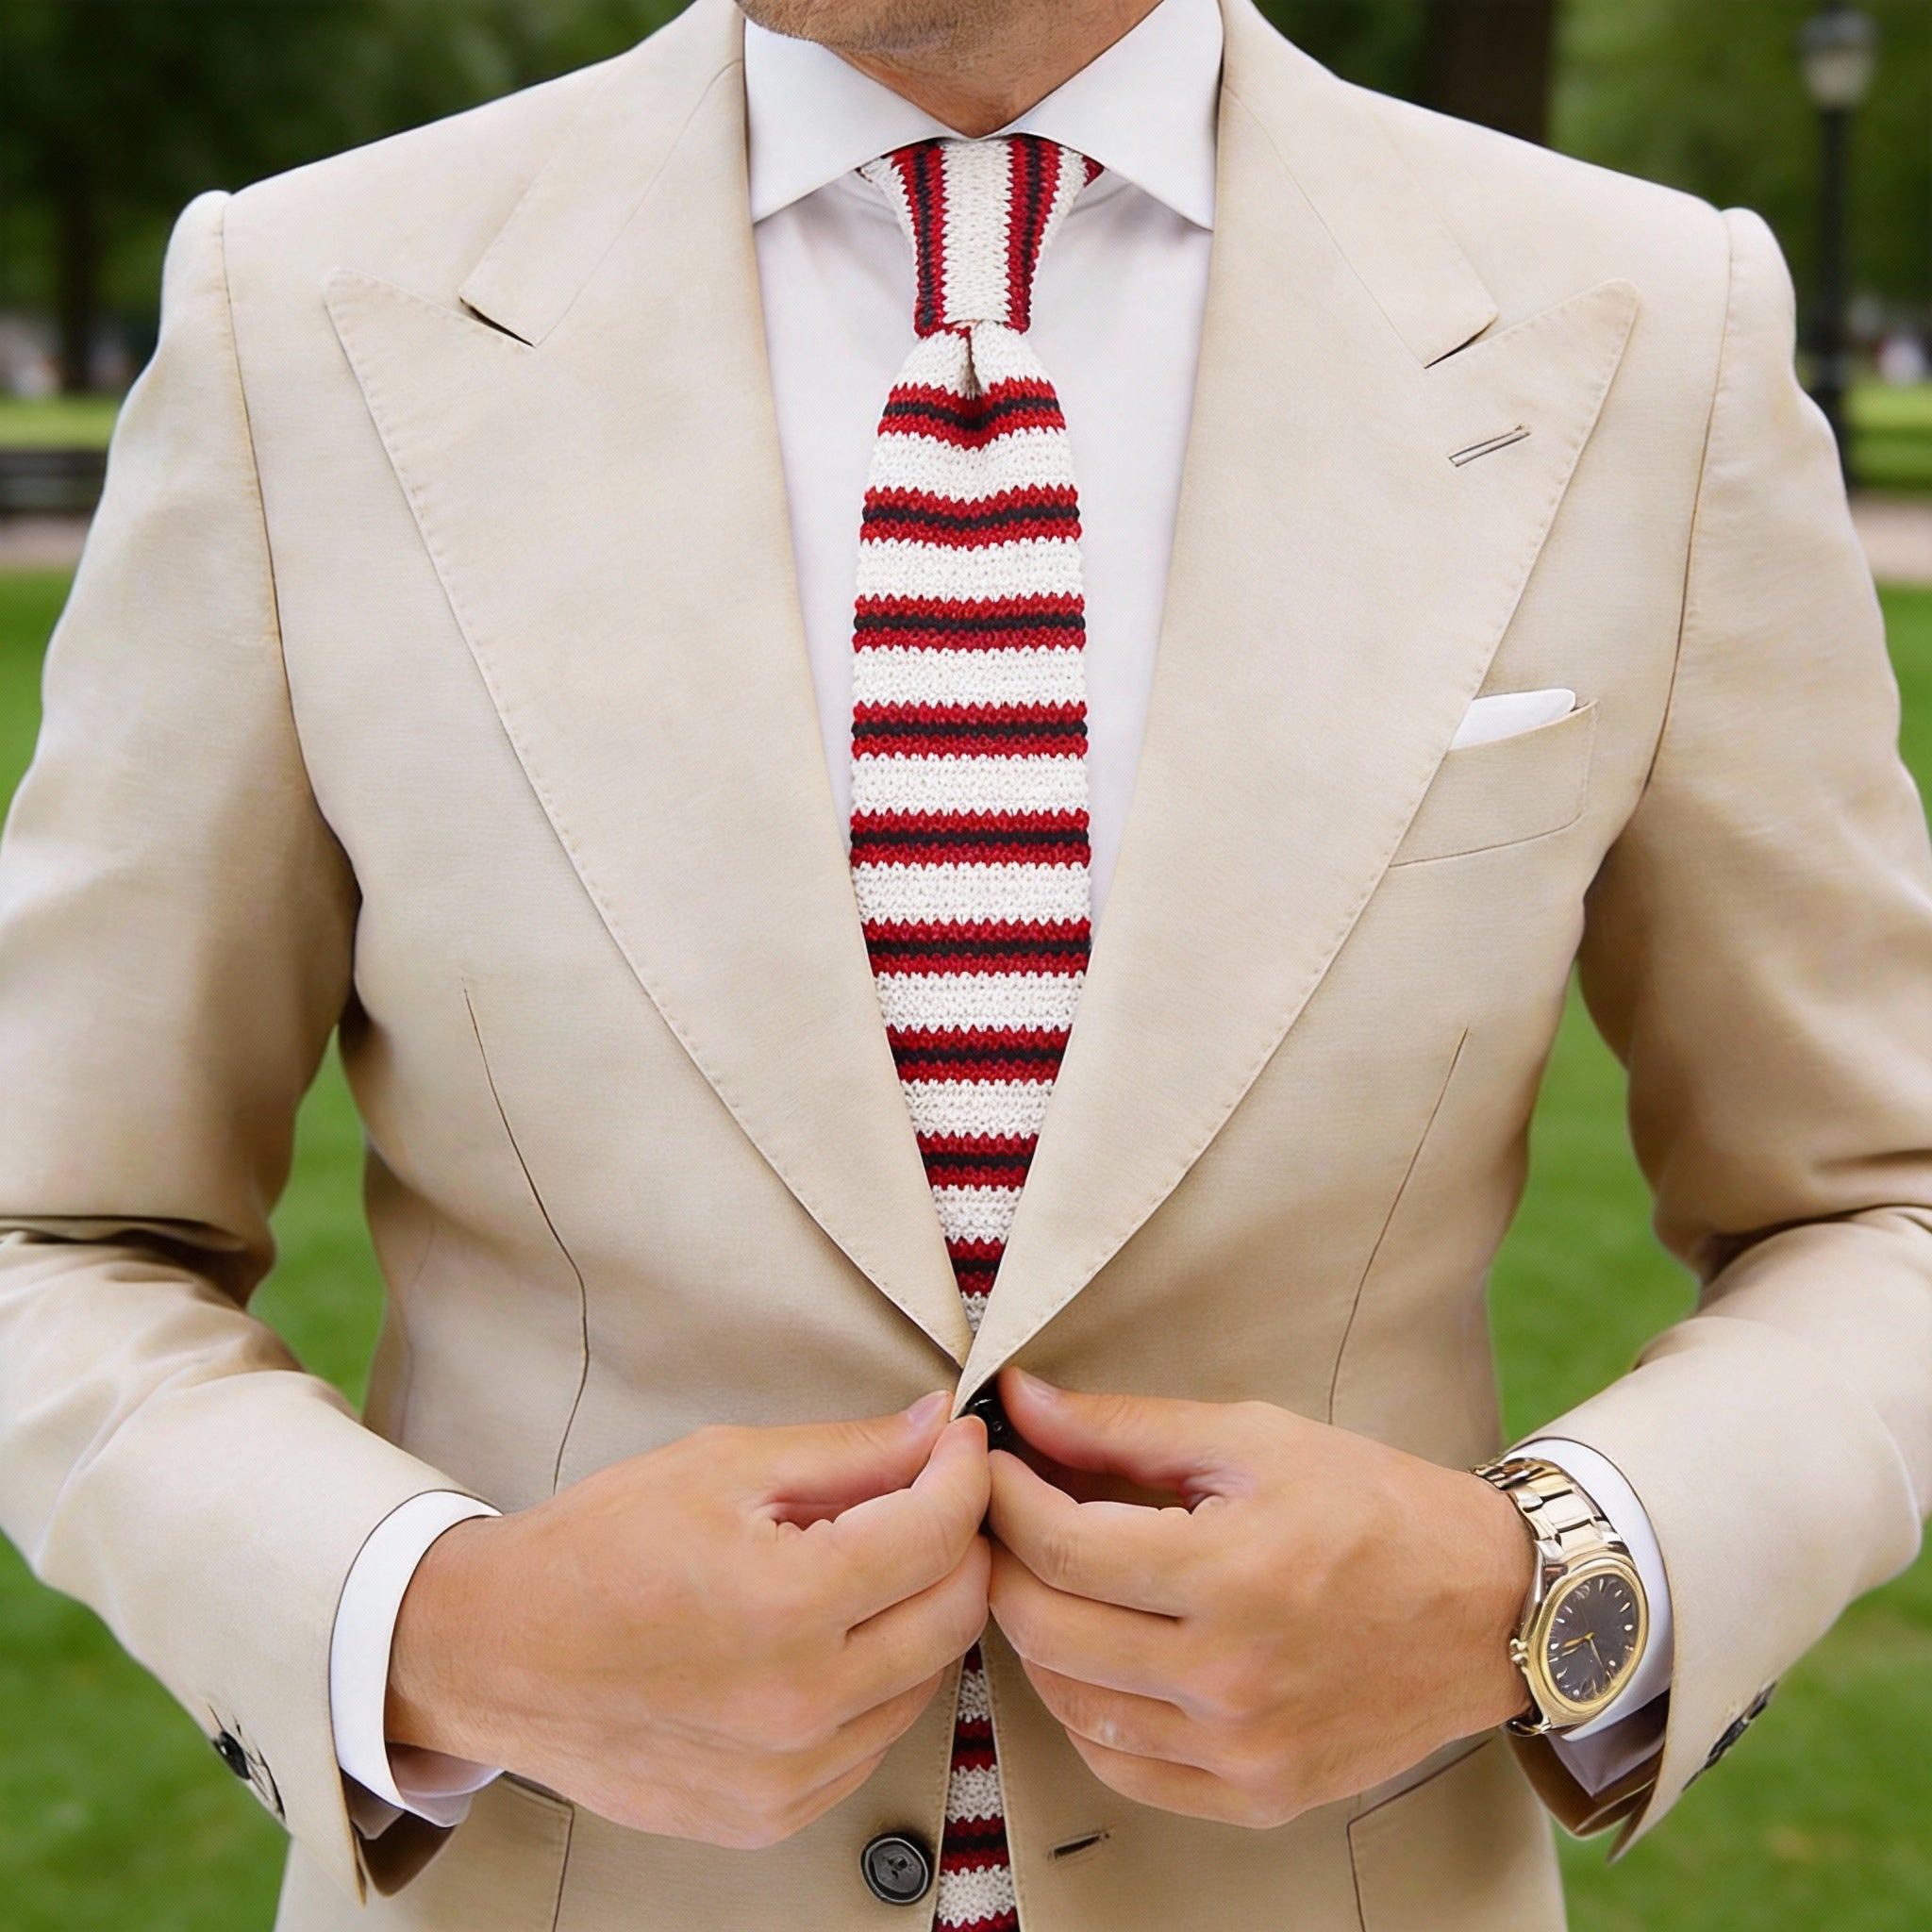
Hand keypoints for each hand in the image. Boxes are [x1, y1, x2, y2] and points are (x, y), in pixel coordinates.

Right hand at [387, 1395, 991, 1846]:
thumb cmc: (594, 1554)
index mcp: (785, 1605)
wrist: (497, 1654)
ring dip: (918, 1612)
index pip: (939, 1534)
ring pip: (926, 1680)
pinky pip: (873, 1739)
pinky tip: (828, 1636)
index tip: (960, 1445)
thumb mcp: (722, 1465)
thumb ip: (849, 1451)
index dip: (965, 1472)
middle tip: (927, 1496)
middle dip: (958, 1541)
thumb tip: (935, 1429)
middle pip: (954, 1613)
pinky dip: (876, 1681)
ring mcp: (787, 1775)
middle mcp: (797, 1705)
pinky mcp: (772, 1814)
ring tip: (863, 1565)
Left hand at [985, 1370, 1532, 1828]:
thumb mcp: (1253, 1439)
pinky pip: (1121, 1767)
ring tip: (1047, 1578)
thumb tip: (1022, 1403)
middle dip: (1003, 1561)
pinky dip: (1085, 1710)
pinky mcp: (1256, 1796)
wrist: (1488, 1608)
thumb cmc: (1375, 1507)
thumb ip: (1124, 1426)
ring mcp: (1243, 1750)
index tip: (991, 1464)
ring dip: (1035, 1635)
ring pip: (1069, 1704)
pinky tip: (1095, 1655)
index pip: (1062, 1547)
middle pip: (1047, 1628)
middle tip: (1003, 1517)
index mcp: (1234, 1574)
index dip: (1004, 1498)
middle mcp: (1233, 1677)